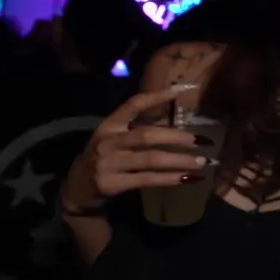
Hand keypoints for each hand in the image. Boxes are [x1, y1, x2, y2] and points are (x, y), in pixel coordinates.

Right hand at [61, 85, 204, 216]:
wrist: (77, 188)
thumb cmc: (104, 158)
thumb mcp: (114, 138)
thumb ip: (137, 128)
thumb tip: (176, 120)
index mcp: (110, 125)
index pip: (133, 104)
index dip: (156, 96)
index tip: (180, 90)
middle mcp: (108, 141)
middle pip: (146, 135)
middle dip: (176, 136)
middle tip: (200, 140)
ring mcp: (108, 163)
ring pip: (150, 159)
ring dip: (179, 160)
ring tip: (201, 163)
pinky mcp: (112, 184)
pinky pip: (146, 180)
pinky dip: (169, 179)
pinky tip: (187, 178)